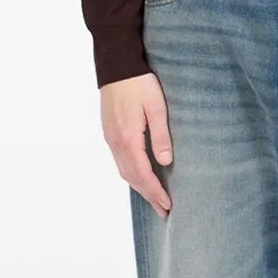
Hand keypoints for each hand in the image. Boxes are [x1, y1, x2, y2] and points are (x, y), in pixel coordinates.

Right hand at [99, 72, 172, 218]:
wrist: (116, 66)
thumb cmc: (139, 83)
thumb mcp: (157, 107)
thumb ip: (161, 135)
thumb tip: (165, 162)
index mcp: (128, 138)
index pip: (143, 173)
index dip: (155, 191)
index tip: (168, 205)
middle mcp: (116, 142)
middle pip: (132, 177)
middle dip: (148, 196)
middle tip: (164, 211)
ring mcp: (110, 138)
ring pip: (124, 171)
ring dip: (139, 187)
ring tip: (154, 199)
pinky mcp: (109, 133)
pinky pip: (120, 161)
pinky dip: (131, 175)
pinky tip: (140, 177)